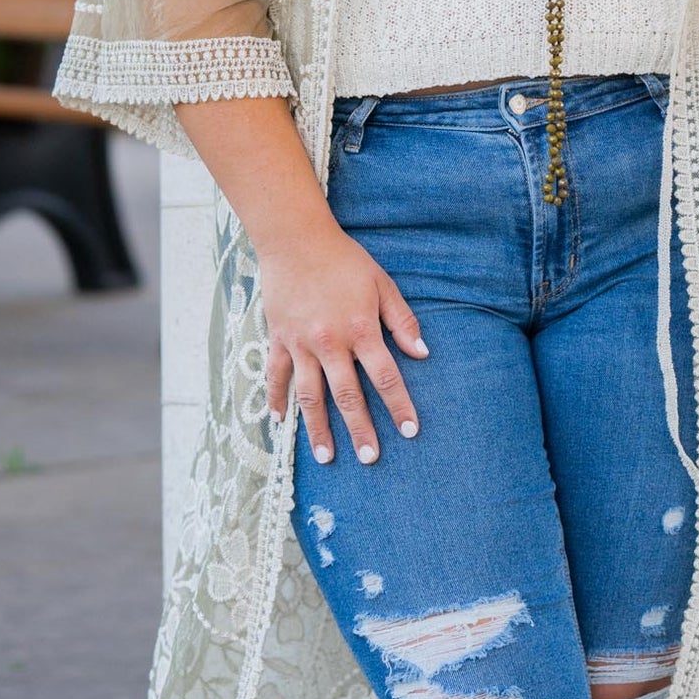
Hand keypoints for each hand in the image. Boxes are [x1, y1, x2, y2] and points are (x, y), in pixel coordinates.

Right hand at [260, 218, 427, 464]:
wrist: (296, 240)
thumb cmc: (344, 260)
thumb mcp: (381, 284)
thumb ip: (401, 320)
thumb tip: (422, 353)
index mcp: (360, 329)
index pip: (385, 376)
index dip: (399, 405)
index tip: (410, 431)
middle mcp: (330, 342)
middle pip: (347, 395)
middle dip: (360, 429)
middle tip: (370, 458)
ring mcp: (301, 343)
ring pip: (310, 395)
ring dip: (318, 428)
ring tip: (326, 457)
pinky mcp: (278, 338)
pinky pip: (276, 376)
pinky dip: (276, 399)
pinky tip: (279, 421)